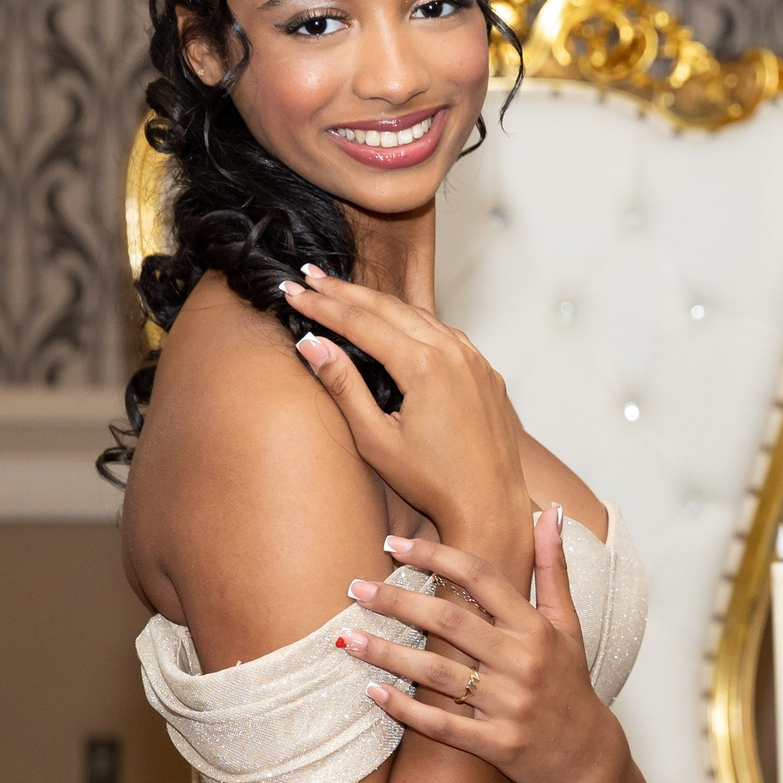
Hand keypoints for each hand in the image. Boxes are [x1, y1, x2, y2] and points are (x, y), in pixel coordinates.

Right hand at [281, 267, 526, 558]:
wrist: (490, 505)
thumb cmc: (431, 482)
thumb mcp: (376, 439)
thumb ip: (343, 387)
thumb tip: (310, 343)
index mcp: (424, 366)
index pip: (361, 322)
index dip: (322, 305)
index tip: (292, 291)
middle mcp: (453, 352)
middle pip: (388, 308)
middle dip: (344, 292)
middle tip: (308, 278)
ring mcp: (474, 359)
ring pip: (418, 315)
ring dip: (377, 303)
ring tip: (342, 292)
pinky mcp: (485, 371)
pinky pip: (444, 333)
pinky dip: (411, 321)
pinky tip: (393, 320)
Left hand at [335, 506, 624, 782]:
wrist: (589, 755)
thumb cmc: (571, 682)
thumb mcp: (568, 623)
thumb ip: (552, 567)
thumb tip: (550, 510)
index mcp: (535, 628)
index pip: (481, 577)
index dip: (436, 555)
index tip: (395, 543)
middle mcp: (522, 662)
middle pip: (450, 621)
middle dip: (398, 601)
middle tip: (356, 588)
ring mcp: (509, 705)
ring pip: (437, 674)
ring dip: (389, 654)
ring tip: (349, 639)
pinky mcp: (497, 745)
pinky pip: (444, 726)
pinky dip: (407, 709)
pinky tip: (374, 692)